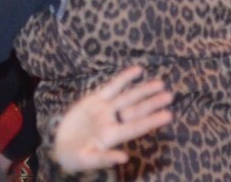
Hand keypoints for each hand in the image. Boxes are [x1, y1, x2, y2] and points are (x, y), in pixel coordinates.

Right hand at [51, 66, 173, 171]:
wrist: (60, 145)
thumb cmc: (73, 157)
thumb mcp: (85, 160)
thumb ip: (104, 159)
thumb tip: (124, 159)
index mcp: (111, 137)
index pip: (135, 127)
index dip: (151, 121)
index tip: (169, 115)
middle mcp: (112, 122)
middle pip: (136, 110)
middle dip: (152, 103)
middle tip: (170, 96)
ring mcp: (105, 109)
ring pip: (128, 97)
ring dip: (143, 90)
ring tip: (160, 83)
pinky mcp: (95, 100)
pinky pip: (112, 86)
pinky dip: (124, 78)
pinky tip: (138, 70)